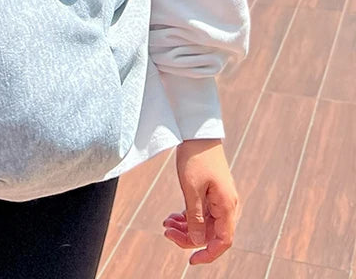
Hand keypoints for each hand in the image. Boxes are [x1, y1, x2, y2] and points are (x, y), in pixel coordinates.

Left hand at [163, 138, 239, 264]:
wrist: (197, 131)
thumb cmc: (195, 157)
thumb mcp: (191, 189)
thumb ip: (195, 217)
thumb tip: (197, 241)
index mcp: (227, 206)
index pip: (223, 241)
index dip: (208, 254)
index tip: (190, 261)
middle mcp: (226, 205)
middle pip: (210, 234)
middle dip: (188, 237)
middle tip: (166, 231)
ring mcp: (219, 199)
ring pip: (204, 224)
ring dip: (186, 227)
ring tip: (166, 224)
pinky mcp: (211, 192)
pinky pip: (201, 213)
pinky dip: (187, 216)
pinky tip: (172, 216)